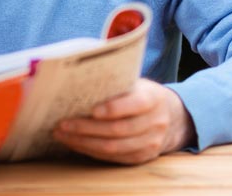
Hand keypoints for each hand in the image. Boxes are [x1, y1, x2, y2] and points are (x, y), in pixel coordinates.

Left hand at [53, 79, 194, 164]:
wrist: (171, 116)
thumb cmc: (140, 93)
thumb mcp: (134, 82)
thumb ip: (114, 81)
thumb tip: (82, 72)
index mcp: (154, 98)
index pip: (136, 104)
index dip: (114, 108)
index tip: (91, 109)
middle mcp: (156, 122)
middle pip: (119, 129)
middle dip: (86, 128)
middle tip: (62, 124)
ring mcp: (151, 142)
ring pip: (114, 147)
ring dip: (83, 143)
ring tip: (61, 135)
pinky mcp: (142, 157)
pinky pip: (114, 158)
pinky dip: (91, 151)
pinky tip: (74, 144)